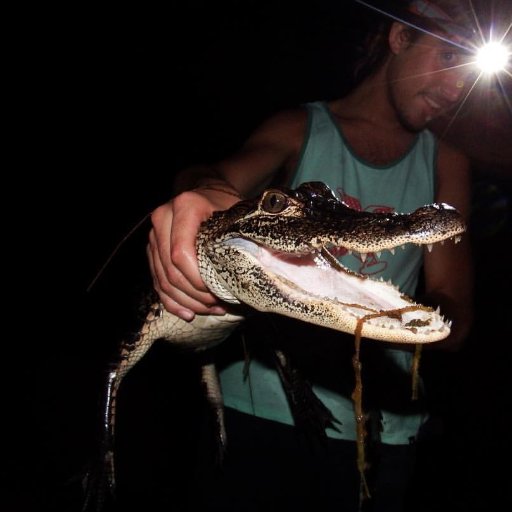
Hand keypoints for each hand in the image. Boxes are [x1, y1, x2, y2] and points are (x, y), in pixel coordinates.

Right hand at [147, 189, 238, 319]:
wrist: (206, 192)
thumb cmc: (224, 204)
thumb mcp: (234, 213)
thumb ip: (238, 235)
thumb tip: (255, 267)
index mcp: (184, 207)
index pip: (181, 254)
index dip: (198, 280)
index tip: (219, 291)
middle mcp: (163, 220)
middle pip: (171, 270)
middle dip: (195, 294)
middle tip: (218, 304)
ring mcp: (154, 236)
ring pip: (163, 280)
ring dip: (186, 301)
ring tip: (211, 309)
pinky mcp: (152, 251)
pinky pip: (157, 282)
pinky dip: (173, 301)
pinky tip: (189, 313)